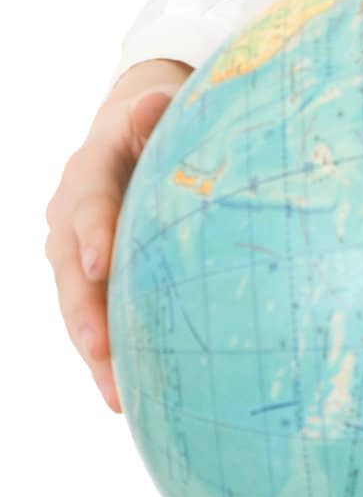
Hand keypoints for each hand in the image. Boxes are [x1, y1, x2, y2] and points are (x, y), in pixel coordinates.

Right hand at [44, 84, 182, 412]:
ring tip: (115, 394)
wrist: (132, 128)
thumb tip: (152, 102)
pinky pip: (92, 315)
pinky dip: (105, 352)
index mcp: (91, 171)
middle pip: (71, 267)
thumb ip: (153, 115)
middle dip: (84, 311)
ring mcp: (73, 247)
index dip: (93, 234)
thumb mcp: (157, 110)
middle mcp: (71, 213)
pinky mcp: (86, 276)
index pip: (89, 203)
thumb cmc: (157, 121)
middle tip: (100, 350)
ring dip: (93, 348)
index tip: (99, 266)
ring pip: (76, 302)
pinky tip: (123, 394)